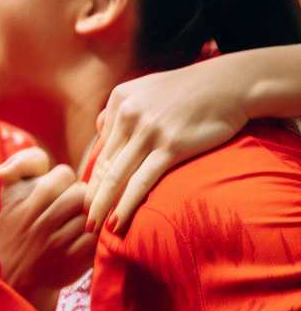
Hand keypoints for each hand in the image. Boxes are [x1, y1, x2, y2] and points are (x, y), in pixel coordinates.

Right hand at [0, 147, 95, 307]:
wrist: (12, 274)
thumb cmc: (17, 225)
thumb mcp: (9, 192)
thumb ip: (21, 164)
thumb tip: (28, 161)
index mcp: (23, 200)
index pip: (63, 175)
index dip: (66, 181)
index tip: (59, 191)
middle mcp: (38, 221)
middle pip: (81, 194)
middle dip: (83, 197)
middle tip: (76, 207)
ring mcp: (56, 243)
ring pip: (92, 215)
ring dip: (92, 216)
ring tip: (81, 221)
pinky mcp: (72, 262)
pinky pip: (98, 239)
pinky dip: (98, 236)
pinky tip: (87, 237)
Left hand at [85, 61, 248, 234]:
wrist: (229, 84)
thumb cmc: (189, 90)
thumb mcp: (146, 88)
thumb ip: (121, 108)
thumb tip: (101, 129)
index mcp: (119, 100)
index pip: (102, 146)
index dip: (93, 175)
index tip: (86, 196)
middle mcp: (128, 114)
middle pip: (104, 164)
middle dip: (91, 194)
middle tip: (81, 218)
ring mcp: (148, 131)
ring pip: (117, 176)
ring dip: (103, 204)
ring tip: (93, 226)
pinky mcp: (170, 146)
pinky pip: (141, 182)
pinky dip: (127, 204)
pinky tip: (118, 221)